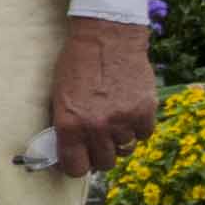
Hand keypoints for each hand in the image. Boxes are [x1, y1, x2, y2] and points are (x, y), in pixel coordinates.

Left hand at [52, 17, 160, 178]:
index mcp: (69, 124)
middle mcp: (97, 127)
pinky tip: (128, 112)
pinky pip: (143, 135)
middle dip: (99, 155)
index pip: (75, 168)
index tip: (78, 161)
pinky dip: (137, 128)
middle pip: (104, 163)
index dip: (76, 166)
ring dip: (119, 140)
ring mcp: (123, 120)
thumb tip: (68, 152)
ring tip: (113, 121)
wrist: (106, 37)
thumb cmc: (76, 64)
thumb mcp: (59, 96)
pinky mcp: (145, 111)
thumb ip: (65, 126)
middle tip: (97, 142)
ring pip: (125, 149)